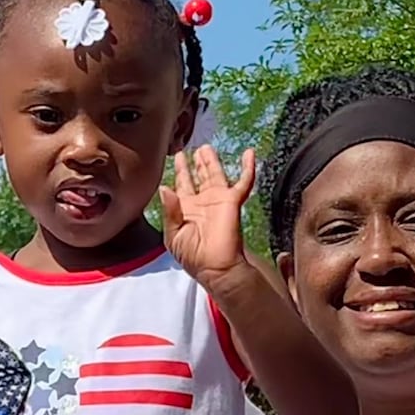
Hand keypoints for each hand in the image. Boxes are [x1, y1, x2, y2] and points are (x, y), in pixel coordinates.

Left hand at [160, 146, 255, 289]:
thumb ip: (169, 211)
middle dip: (197, 162)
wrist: (215, 266)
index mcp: (186, 208)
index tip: (178, 156)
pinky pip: (244, 181)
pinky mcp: (233, 201)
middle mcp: (203, 201)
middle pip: (200, 176)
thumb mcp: (173, 235)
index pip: (183, 184)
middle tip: (195, 148)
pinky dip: (248, 167)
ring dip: (213, 161)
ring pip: (217, 174)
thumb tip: (164, 188)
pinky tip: (249, 153)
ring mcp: (219, 200)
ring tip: (207, 147)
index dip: (181, 170)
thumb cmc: (192, 256)